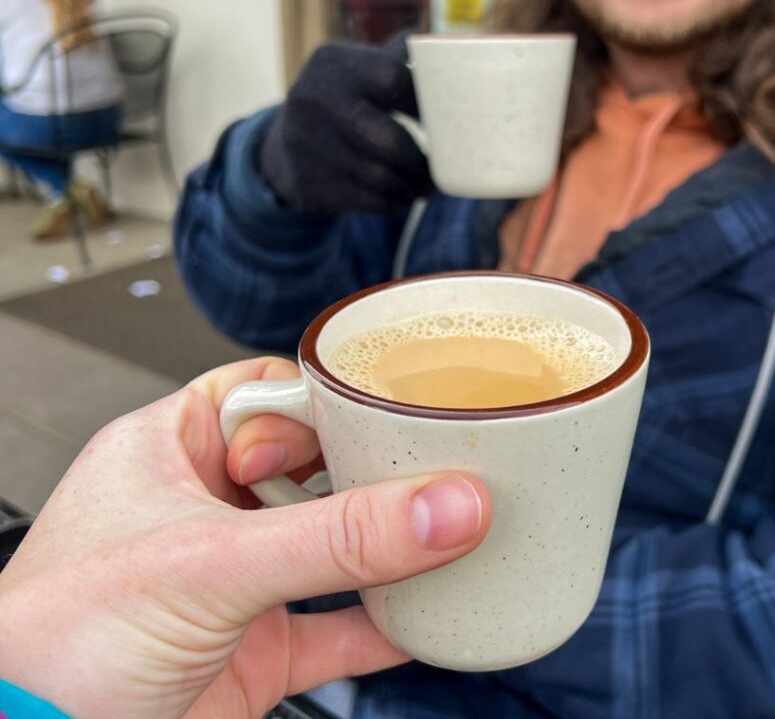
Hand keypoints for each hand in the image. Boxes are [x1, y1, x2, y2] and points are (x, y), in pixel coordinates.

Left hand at [0, 358, 488, 718]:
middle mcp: (203, 509)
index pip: (269, 394)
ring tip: (448, 529)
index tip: (391, 411)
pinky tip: (426, 618)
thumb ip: (337, 537)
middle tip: (436, 466)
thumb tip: (444, 505)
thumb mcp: (211, 563)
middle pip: (311, 467)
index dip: (326, 400)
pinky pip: (334, 629)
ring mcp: (229, 584)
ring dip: (385, 547)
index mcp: (169, 449)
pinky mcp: (249, 654)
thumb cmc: (52, 642)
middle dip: (372, 471)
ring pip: (328, 547)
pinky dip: (383, 626)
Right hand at [259, 34, 433, 213]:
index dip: (427, 105)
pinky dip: (393, 203)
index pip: (395, 79)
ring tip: (426, 186)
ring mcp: (306, 143)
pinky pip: (367, 200)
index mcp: (335, 63)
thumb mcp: (359, 68)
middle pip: (391, 141)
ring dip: (412, 187)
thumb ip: (399, 56)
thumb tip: (450, 47)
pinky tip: (403, 198)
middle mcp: (315, 99)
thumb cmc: (345, 100)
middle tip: (438, 171)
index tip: (447, 122)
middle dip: (423, 162)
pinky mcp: (308, 183)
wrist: (286, 143)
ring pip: (381, 177)